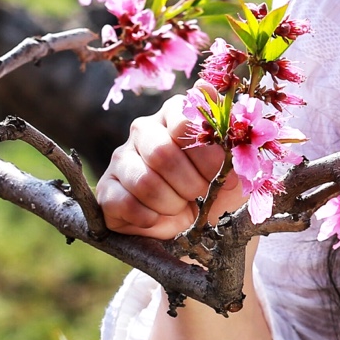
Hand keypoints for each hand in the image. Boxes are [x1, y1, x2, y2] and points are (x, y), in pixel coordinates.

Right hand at [99, 105, 244, 239]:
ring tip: (181, 208)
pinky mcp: (106, 188)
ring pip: (143, 181)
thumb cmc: (216, 190)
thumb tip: (220, 117)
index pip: (186, 122)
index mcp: (177, 113)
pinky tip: (159, 218)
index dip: (206, 156)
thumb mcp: (233, 168)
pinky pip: (124, 204)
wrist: (193, 227)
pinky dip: (150, 219)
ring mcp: (121, 158)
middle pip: (162, 153)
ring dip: (171, 204)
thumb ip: (232, 142)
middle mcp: (144, 129)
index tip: (219, 176)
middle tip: (199, 195)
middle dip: (190, 184)